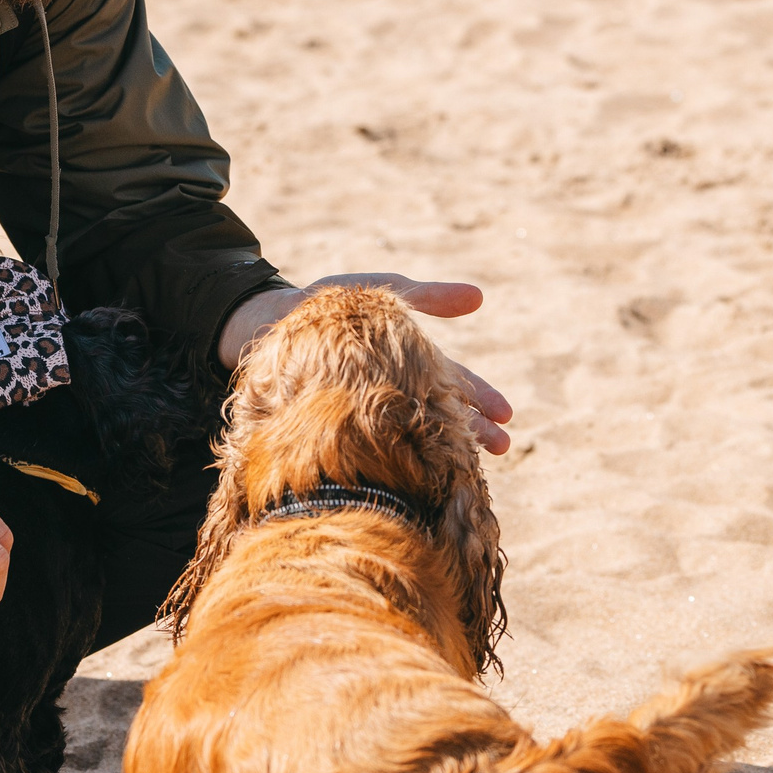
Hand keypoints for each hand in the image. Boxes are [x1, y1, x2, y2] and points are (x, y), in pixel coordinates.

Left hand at [218, 274, 515, 455]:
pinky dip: (389, 457)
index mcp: (407, 367)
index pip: (452, 385)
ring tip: (463, 469)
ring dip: (438, 448)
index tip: (506, 418)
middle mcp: (391, 394)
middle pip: (437, 413)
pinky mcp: (334, 426)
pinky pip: (368, 444)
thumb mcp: (382, 295)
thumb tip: (481, 298)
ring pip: (408, 433)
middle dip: (471, 430)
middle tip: (504, 448)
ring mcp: (365, 412)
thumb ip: (428, 296)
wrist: (266, 322)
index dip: (480, 399)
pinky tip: (405, 477)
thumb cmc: (328, 307)